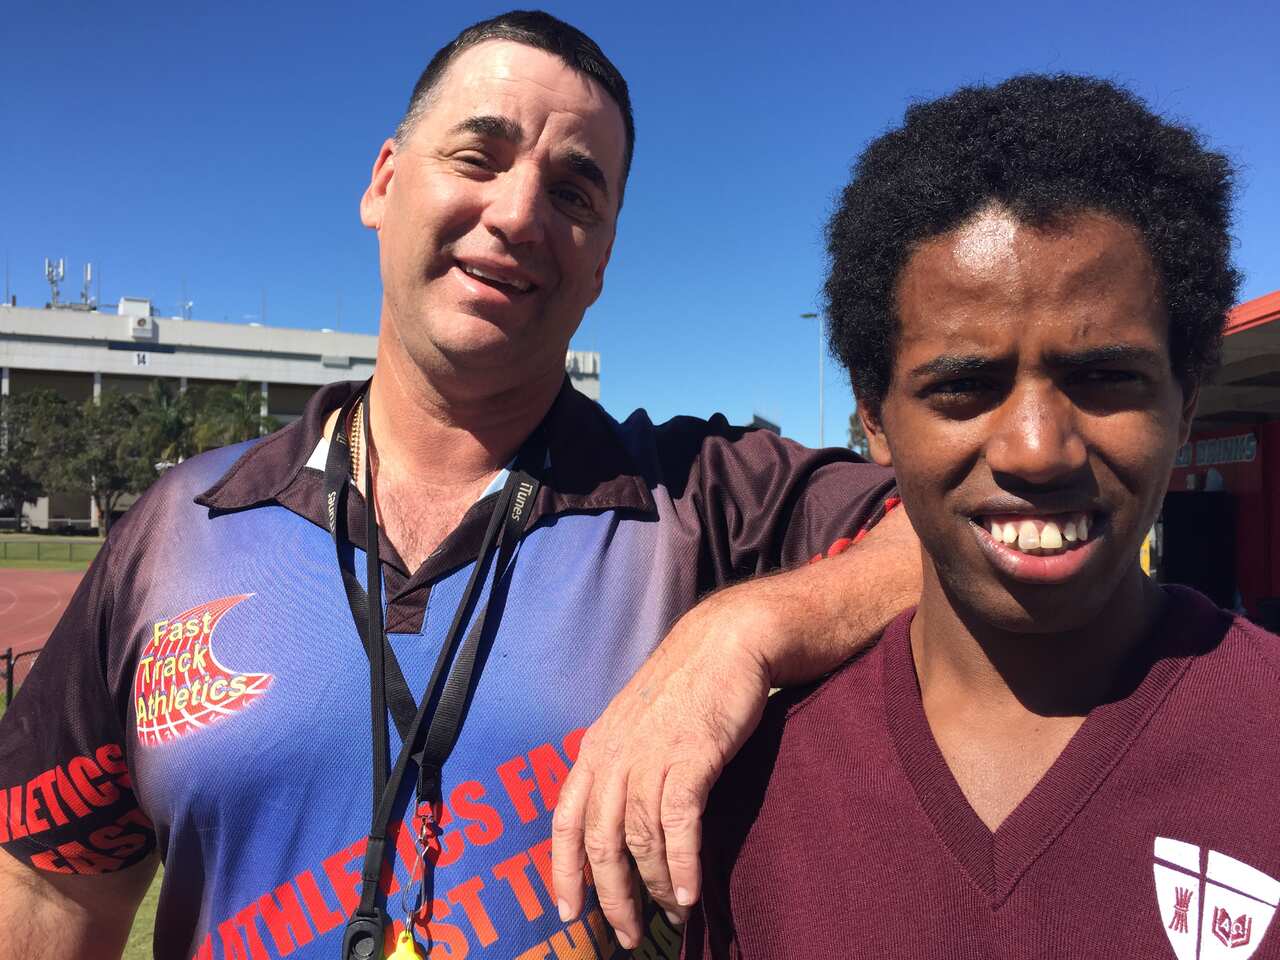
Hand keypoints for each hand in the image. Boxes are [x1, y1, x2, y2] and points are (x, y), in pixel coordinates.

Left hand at [551, 585, 774, 945]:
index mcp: (596, 749)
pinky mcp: (690, 758)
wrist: (727, 641)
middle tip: (628, 933)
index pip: (565, 820)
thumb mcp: (636, 721)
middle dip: (611, 896)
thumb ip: (623, 763)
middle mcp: (614, 755)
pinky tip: (689, 893)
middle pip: (600, 841)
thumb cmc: (687, 684)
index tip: (568, 913)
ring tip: (672, 912)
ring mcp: (650, 756)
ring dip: (654, 886)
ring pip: (639, 839)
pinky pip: (679, 825)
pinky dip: (682, 864)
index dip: (564, 871)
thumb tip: (620, 814)